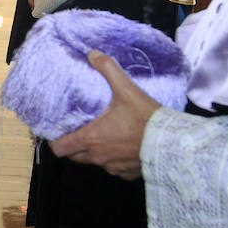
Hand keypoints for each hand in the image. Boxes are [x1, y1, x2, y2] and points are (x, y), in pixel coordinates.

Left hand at [47, 50, 160, 179]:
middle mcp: (99, 156)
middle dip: (73, 146)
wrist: (172, 142)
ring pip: (95, 162)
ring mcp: (113, 167)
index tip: (57, 133)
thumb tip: (93, 54)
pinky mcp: (127, 173)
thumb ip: (108, 69)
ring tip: (102, 137)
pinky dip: (114, 160)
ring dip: (94, 152)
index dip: (55, 142)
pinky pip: (114, 169)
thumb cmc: (146, 118)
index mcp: (92, 138)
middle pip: (74, 157)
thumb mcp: (126, 89)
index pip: (60, 148)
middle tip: (78, 132)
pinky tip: (122, 147)